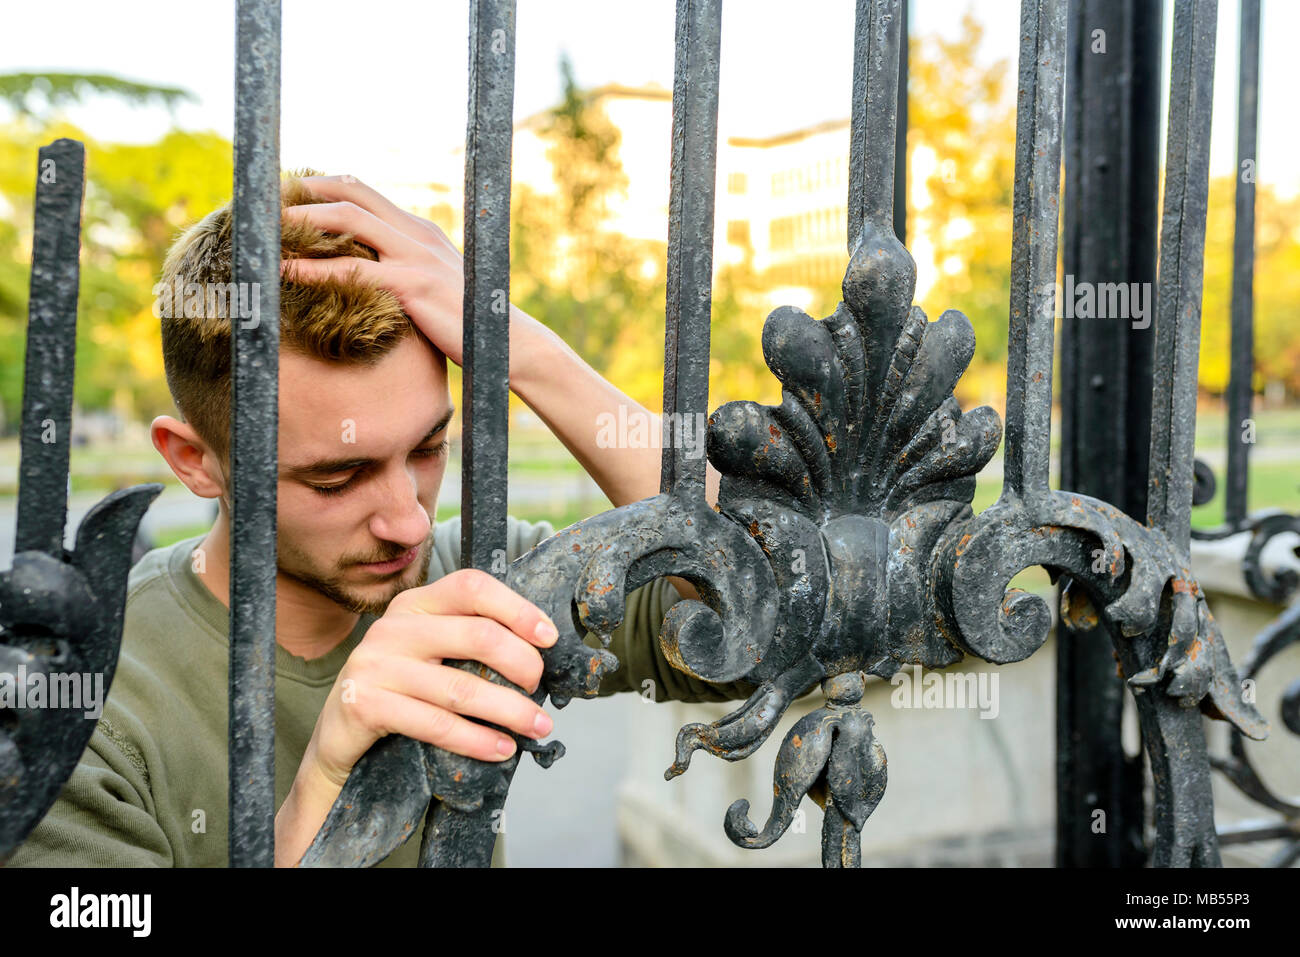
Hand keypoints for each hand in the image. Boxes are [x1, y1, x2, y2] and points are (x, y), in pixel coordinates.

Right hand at [275, 567, 557, 864]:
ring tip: (539, 726)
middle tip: (540, 689)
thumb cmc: (399, 691)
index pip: (472, 586)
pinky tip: (501, 749)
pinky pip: (436, 724)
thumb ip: (469, 640)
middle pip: (477, 634)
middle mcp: (393, 626)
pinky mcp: (365, 704)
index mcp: (415, 604)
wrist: (337, 737)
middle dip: (522, 664)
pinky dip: (477, 739)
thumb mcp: (429, 653)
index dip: (517, 608)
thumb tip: (539, 652)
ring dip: (511, 710)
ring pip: (462, 687)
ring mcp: (375, 664)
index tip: (549, 637)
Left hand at [280, 174, 469, 364]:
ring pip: (348, 222)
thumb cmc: (466, 322)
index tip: (282, 193)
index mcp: (418, 229)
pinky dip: (314, 269)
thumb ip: (404, 269)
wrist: (506, 344)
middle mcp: (416, 233)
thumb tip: (366, 274)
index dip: (318, 185)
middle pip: (350, 193)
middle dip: (301, 192)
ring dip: (301, 221)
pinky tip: (286, 273)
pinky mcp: (414, 286)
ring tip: (263, 229)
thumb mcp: (434, 284)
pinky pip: (354, 272)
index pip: (361, 189)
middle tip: (261, 201)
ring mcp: (416, 257)